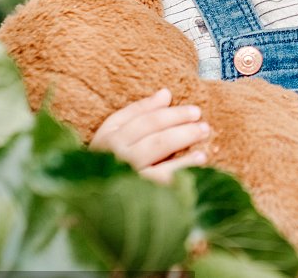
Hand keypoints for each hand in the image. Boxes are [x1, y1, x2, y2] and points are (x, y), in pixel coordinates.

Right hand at [89, 88, 209, 182]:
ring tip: (203, 133)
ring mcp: (126, 174)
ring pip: (158, 149)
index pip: (142, 119)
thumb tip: (165, 93)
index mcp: (108, 137)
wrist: (94, 203)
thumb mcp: (115, 133)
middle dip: (180, 123)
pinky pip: (164, 176)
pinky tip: (200, 159)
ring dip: (183, 138)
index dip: (170, 113)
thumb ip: (138, 112)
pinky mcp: (137, 191)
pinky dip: (184, 165)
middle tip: (202, 122)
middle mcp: (116, 154)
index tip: (194, 110)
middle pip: (154, 134)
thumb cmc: (109, 160)